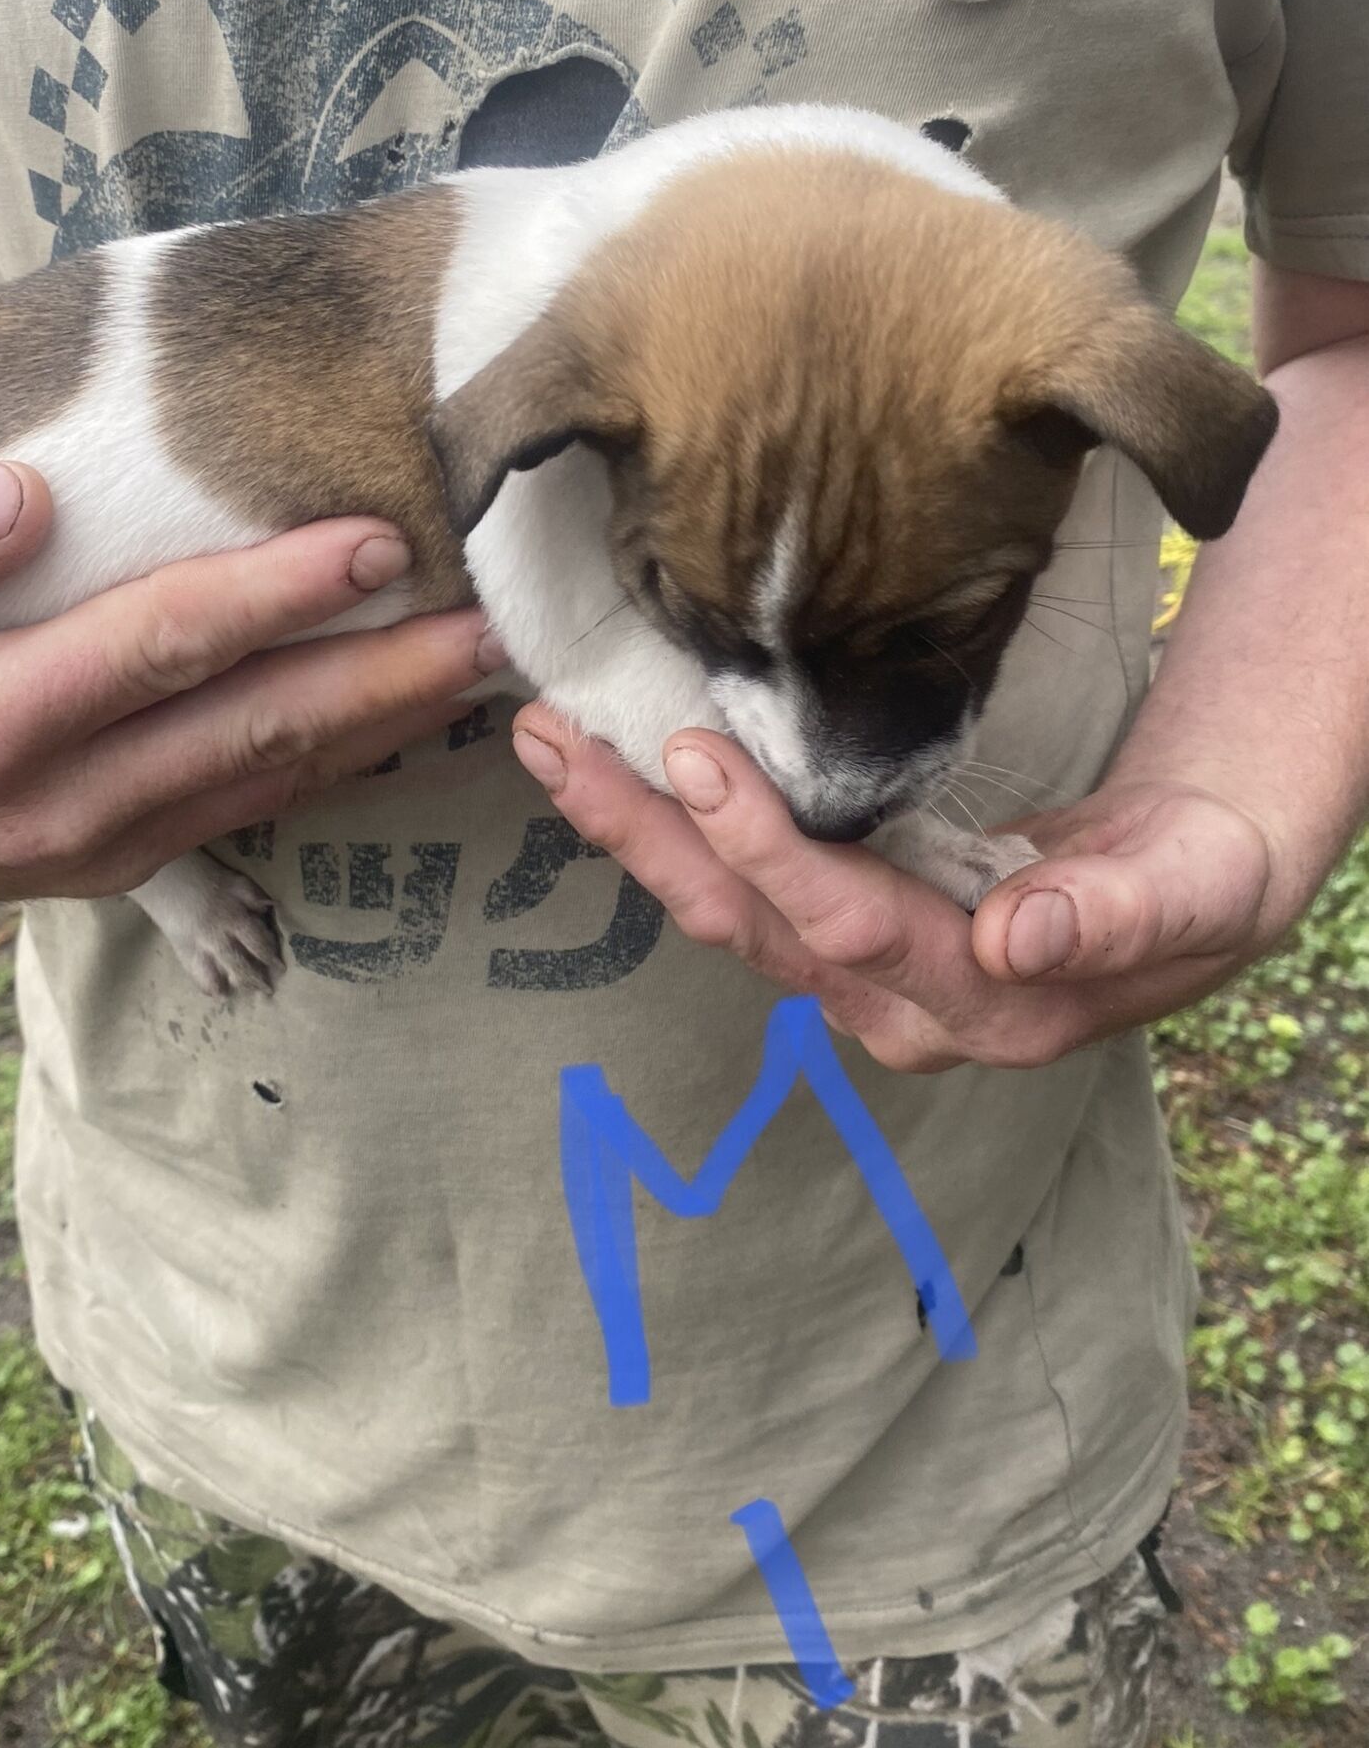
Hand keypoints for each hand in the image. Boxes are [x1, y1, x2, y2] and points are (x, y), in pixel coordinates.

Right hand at [0, 463, 498, 903]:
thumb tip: (22, 497)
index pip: (163, 645)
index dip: (278, 594)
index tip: (380, 544)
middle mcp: (60, 806)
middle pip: (255, 729)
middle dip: (387, 680)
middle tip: (500, 632)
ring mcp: (93, 850)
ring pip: (268, 782)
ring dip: (382, 731)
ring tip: (482, 679)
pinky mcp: (109, 865)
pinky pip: (243, 812)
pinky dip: (328, 769)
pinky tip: (394, 731)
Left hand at [512, 710, 1277, 1072]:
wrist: (1186, 894)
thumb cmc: (1195, 881)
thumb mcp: (1193, 892)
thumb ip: (1117, 915)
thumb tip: (1024, 939)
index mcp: (977, 1000)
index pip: (846, 924)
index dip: (767, 847)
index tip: (699, 759)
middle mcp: (894, 1007)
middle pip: (747, 922)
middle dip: (645, 834)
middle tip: (557, 741)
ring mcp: (855, 982)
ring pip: (722, 912)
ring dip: (632, 829)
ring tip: (551, 744)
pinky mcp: (838, 941)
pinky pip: (737, 889)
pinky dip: (667, 828)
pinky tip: (612, 768)